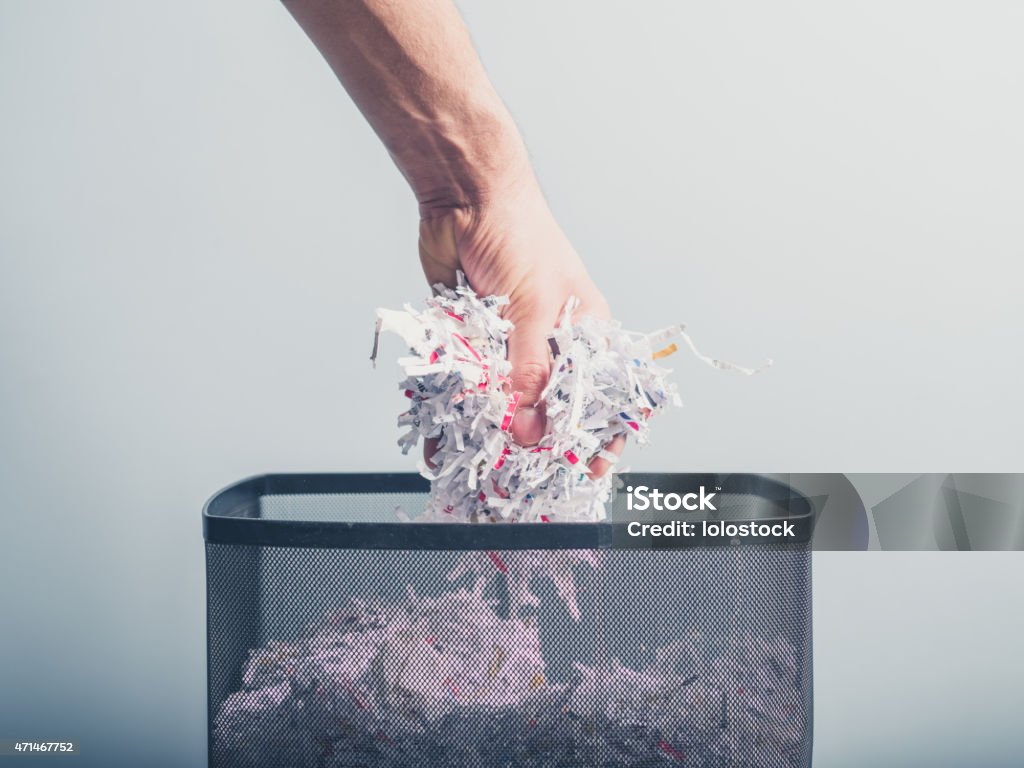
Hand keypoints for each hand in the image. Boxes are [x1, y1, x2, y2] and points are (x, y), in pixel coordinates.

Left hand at [418, 171, 624, 477]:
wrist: (464, 196)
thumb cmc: (520, 237)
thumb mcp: (535, 310)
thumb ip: (530, 373)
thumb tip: (530, 432)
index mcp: (582, 337)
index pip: (598, 398)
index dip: (595, 438)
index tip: (585, 475)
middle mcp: (546, 346)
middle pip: (544, 410)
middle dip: (532, 447)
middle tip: (518, 483)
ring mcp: (506, 346)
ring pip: (500, 404)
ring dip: (486, 435)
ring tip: (472, 470)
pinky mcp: (469, 343)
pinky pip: (462, 388)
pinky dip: (452, 413)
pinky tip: (440, 442)